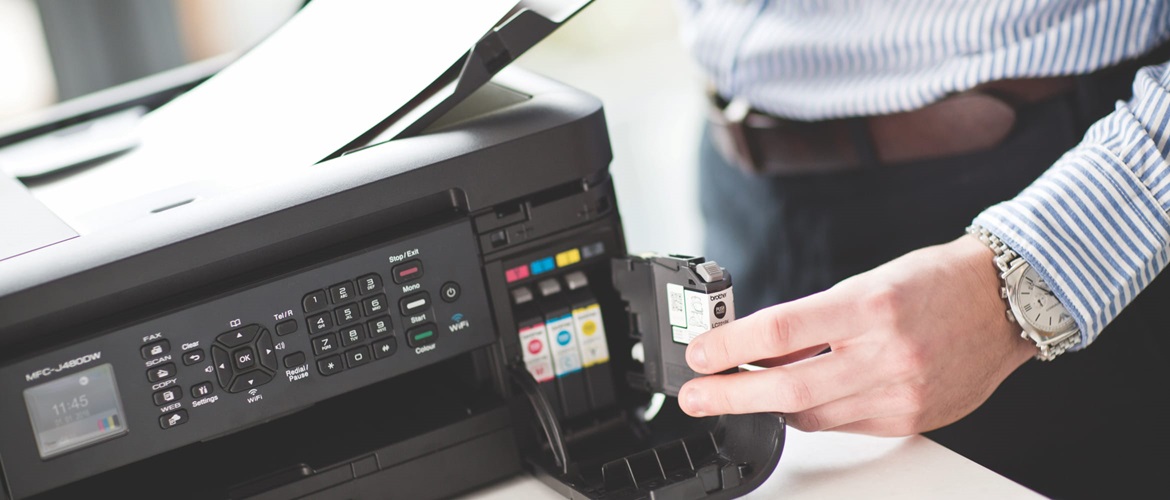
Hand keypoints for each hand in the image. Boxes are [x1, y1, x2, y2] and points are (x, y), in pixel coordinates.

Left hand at [678, 235, 1036, 435]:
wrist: (1005, 303)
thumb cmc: (935, 282)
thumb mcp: (868, 282)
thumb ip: (815, 318)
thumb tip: (757, 347)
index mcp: (871, 306)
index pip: (782, 330)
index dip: (731, 346)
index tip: (700, 354)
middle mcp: (887, 353)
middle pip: (788, 386)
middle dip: (731, 395)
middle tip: (696, 396)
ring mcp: (900, 392)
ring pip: (812, 415)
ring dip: (767, 407)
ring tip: (739, 393)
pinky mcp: (909, 419)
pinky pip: (842, 425)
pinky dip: (812, 413)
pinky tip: (796, 400)